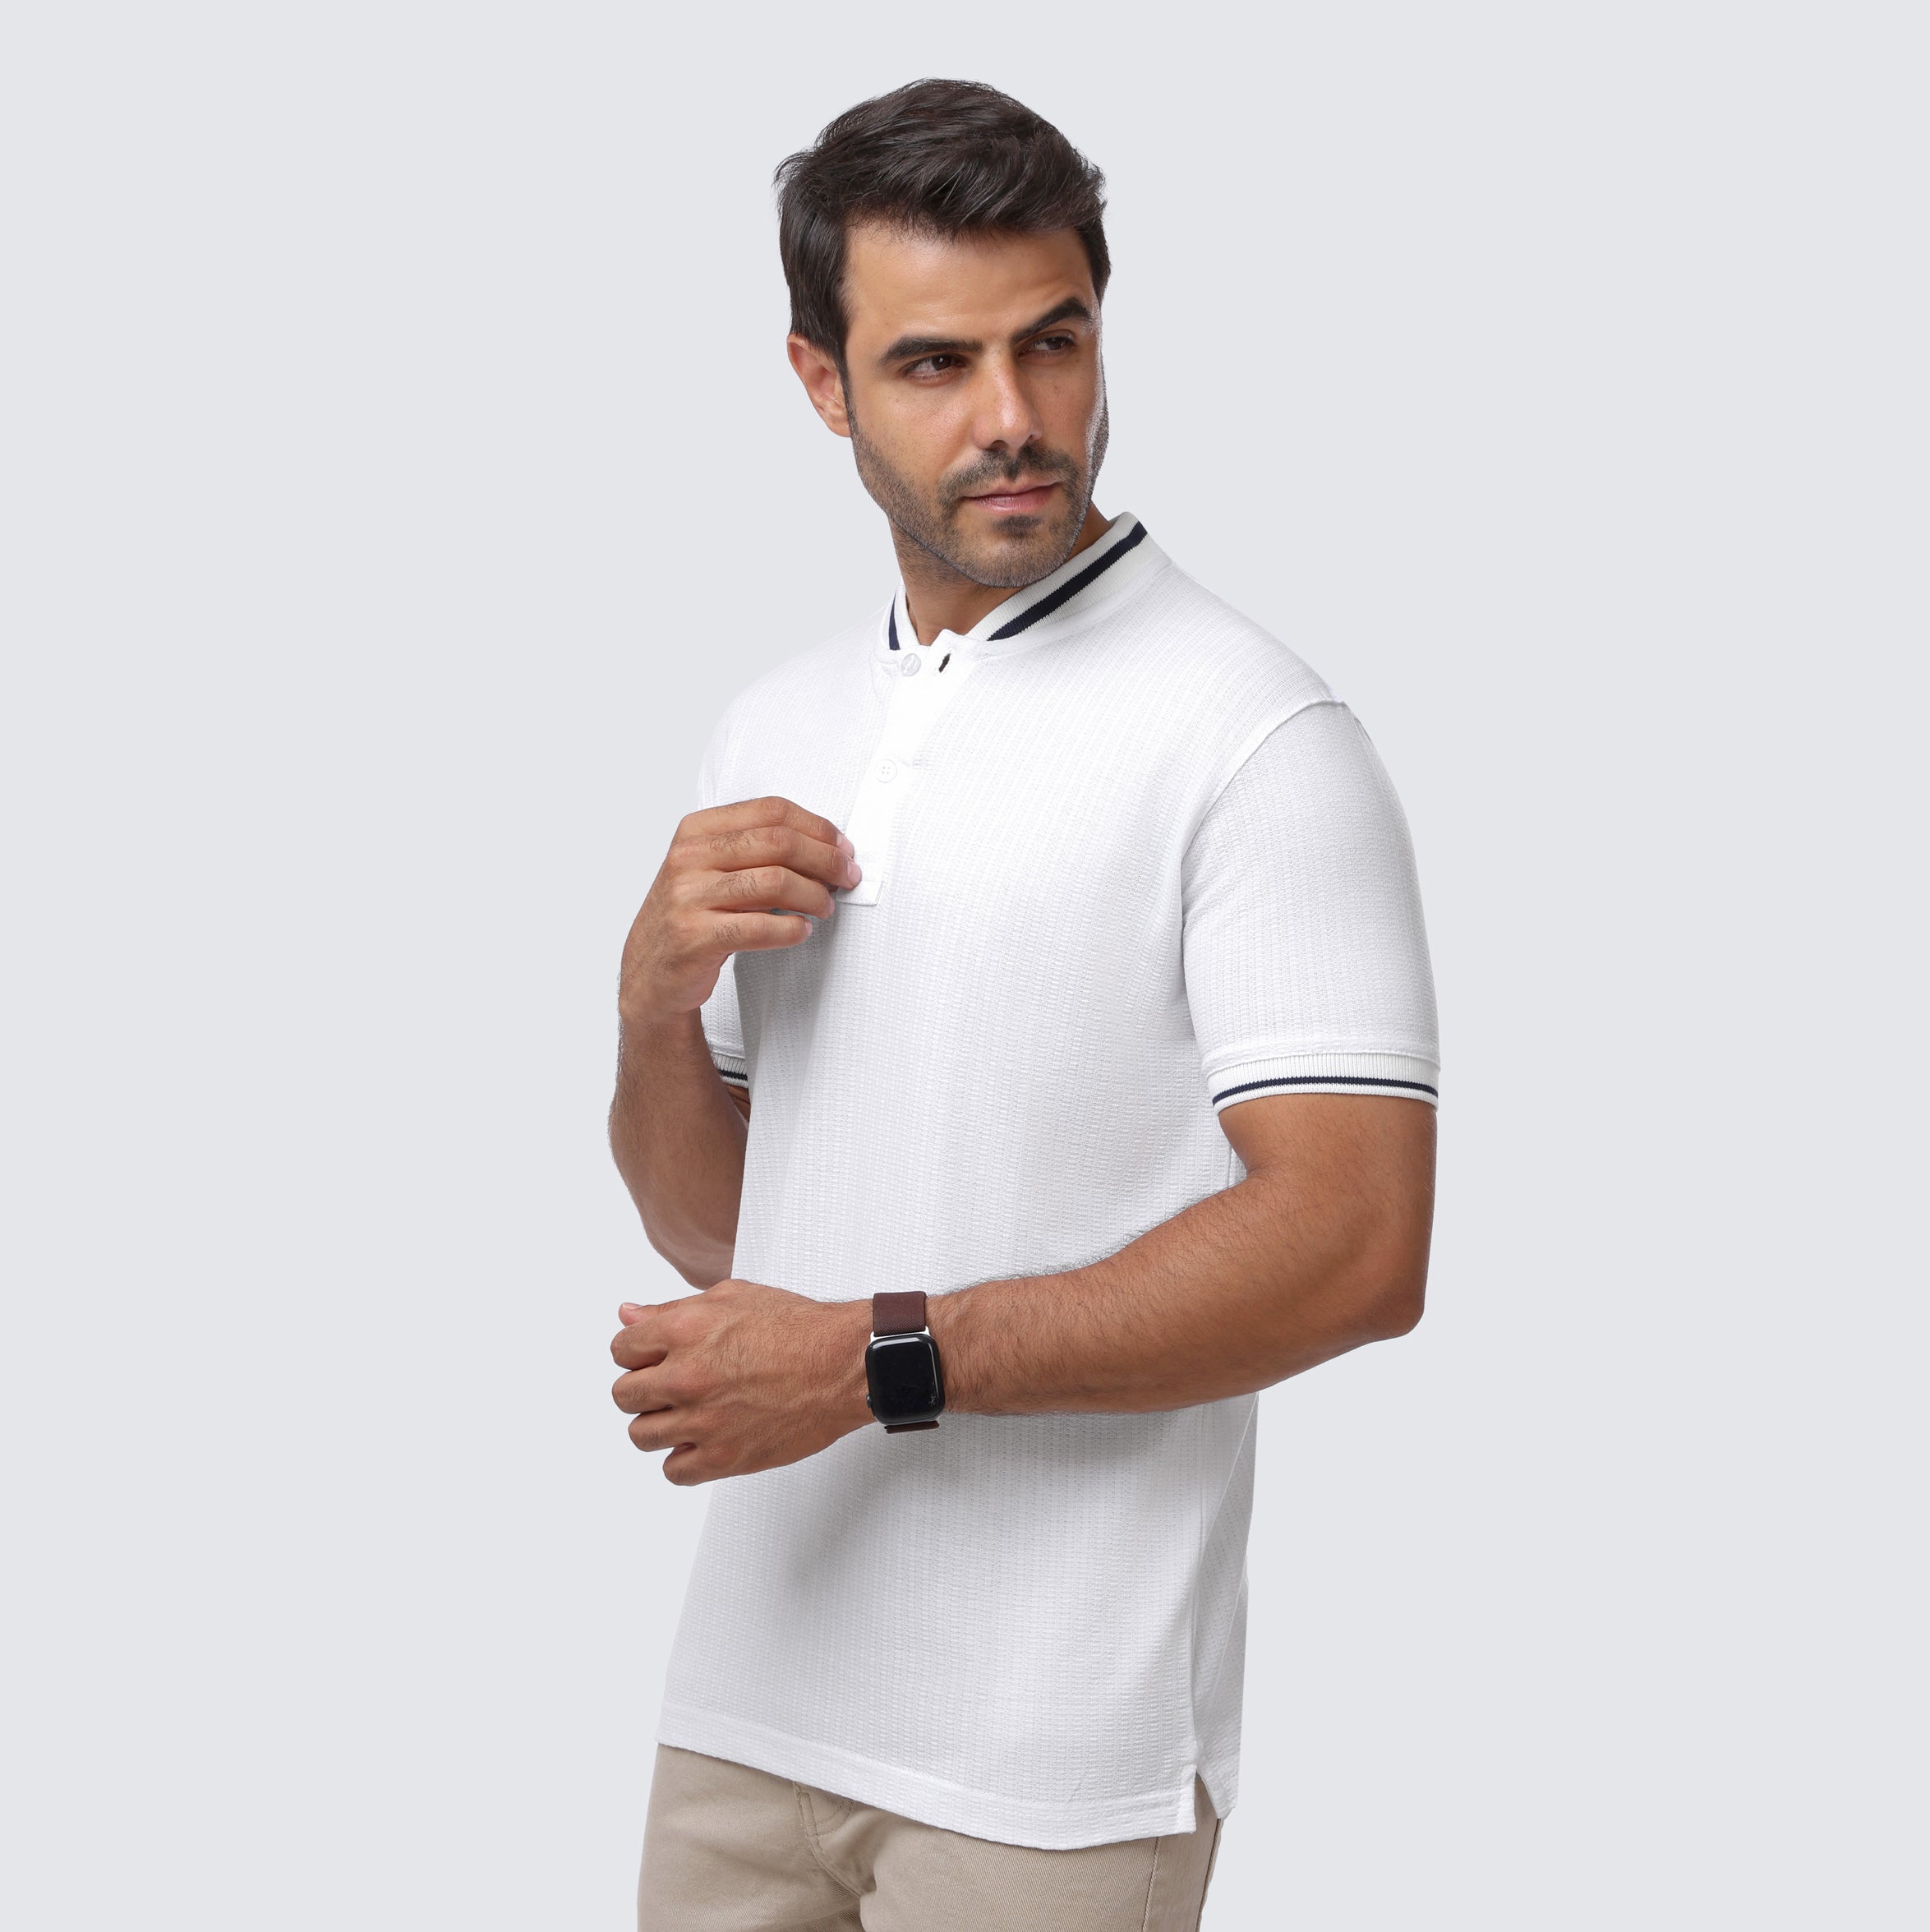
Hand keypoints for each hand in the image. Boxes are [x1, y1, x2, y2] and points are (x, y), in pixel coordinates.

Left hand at [610, 1280, 872, 1484]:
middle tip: (672, 1385)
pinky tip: (702, 1440)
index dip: (638, 1352)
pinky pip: (673, 1471)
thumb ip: (671, 1309)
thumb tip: (629, 1315)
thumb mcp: (732, 1298)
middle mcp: (687, 1377)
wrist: (846, 1364)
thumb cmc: (799, 1329)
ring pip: (641, 1435)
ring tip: (688, 1413)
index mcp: (685, 1331)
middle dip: (644, 1387)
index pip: (621, 1349)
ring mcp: (703, 1421)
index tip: (653, 1358)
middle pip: (624, 1395)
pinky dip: (682, 1459)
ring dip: (660, 1423)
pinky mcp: (724, 1457)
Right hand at [619, 797, 859, 1028]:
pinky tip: (802, 931)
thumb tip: (826, 847)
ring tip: (826, 908)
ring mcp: (689, 897)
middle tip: (847, 877)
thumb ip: (756, 849)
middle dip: (825, 860)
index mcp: (696, 830)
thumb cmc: (692, 915)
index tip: (842, 848)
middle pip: (778, 842)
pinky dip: (792, 930)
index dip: (817, 827)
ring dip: (814, 896)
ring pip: (775, 882)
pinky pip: (760, 928)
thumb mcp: (711, 868)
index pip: (771, 811)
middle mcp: (689, 857)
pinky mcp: (695, 937)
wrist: (650, 973)